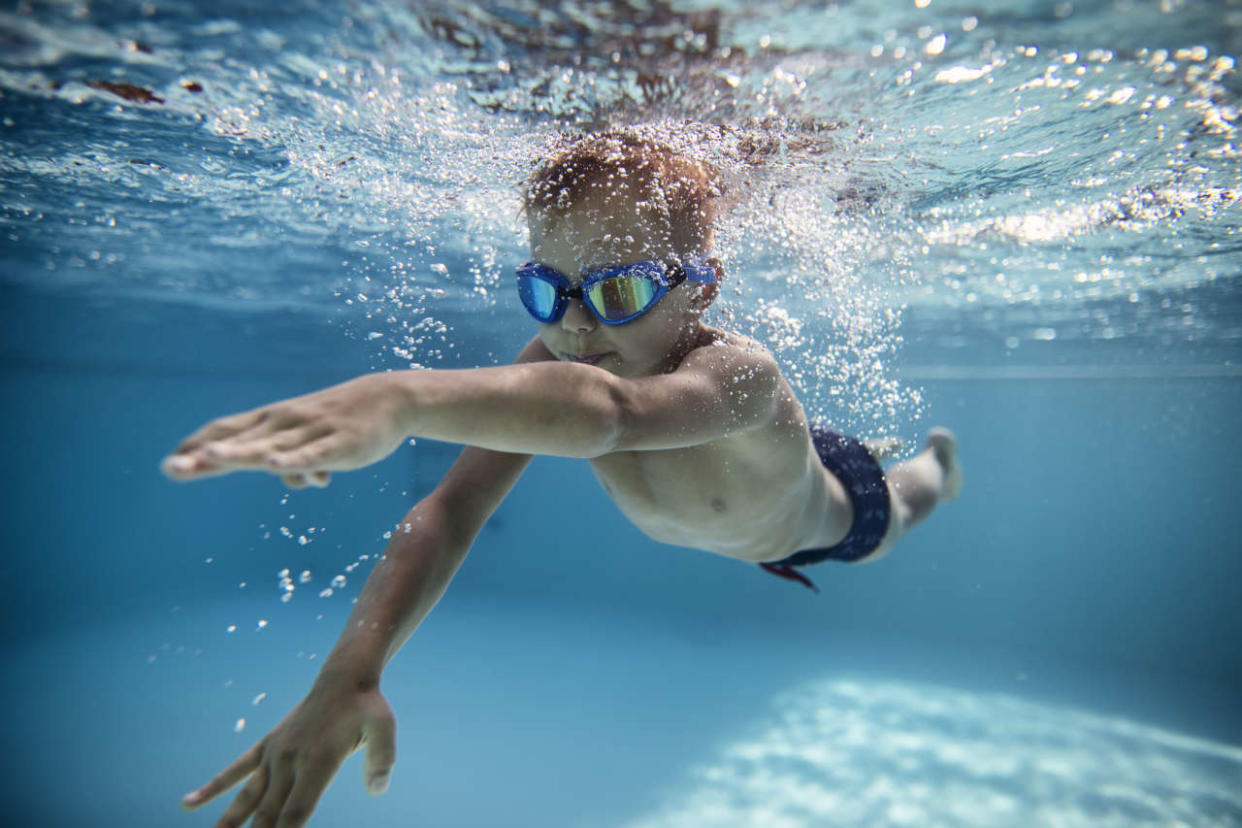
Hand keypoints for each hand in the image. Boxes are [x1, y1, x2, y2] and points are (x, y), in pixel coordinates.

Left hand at [162, 374, 408, 487]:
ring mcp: (311, 432)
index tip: (168, 465)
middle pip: (239, 441)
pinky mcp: (339, 445)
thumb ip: (290, 458)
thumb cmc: (343, 419)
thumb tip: (281, 476)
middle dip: (204, 456)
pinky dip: (293, 461)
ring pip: (270, 447)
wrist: (390, 398)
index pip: (227, 431)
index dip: (197, 447)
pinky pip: (312, 454)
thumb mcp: (310, 438)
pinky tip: (275, 467)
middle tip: (169, 470)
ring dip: (239, 453)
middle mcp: (284, 424)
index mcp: (272, 421)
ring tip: (209, 459)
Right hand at [181, 677, 395, 827]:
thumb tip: (377, 790)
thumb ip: (382, 760)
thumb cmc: (367, 706)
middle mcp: (289, 763)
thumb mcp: (384, 729)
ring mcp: (274, 755)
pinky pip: (235, 770)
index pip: (296, 814)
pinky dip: (212, 788)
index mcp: (316, 764)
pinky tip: (187, 804)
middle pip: (266, 815)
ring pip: (246, 799)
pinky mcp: (266, 746)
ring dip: (228, 825)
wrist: (344, 677)